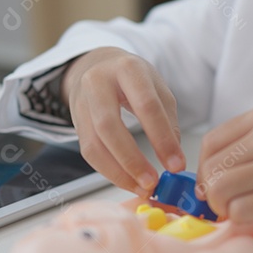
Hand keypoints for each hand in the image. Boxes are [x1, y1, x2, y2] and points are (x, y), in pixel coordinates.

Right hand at [62, 47, 184, 195]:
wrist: (97, 65)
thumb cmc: (133, 78)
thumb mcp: (157, 88)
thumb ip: (167, 120)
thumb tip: (173, 158)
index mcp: (127, 68)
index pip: (146, 106)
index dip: (162, 138)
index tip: (177, 164)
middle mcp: (98, 82)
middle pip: (110, 126)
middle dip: (133, 159)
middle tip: (153, 182)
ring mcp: (81, 102)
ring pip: (94, 143)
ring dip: (119, 172)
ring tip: (142, 187)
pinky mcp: (75, 122)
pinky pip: (88, 152)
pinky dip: (109, 171)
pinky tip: (127, 180)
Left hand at [196, 104, 252, 222]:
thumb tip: (215, 176)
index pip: (212, 142)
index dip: (205, 169)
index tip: (215, 184)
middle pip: (212, 167)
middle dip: (212, 192)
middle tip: (228, 205)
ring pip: (221, 189)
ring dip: (225, 208)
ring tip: (243, 212)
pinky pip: (242, 210)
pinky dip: (242, 220)